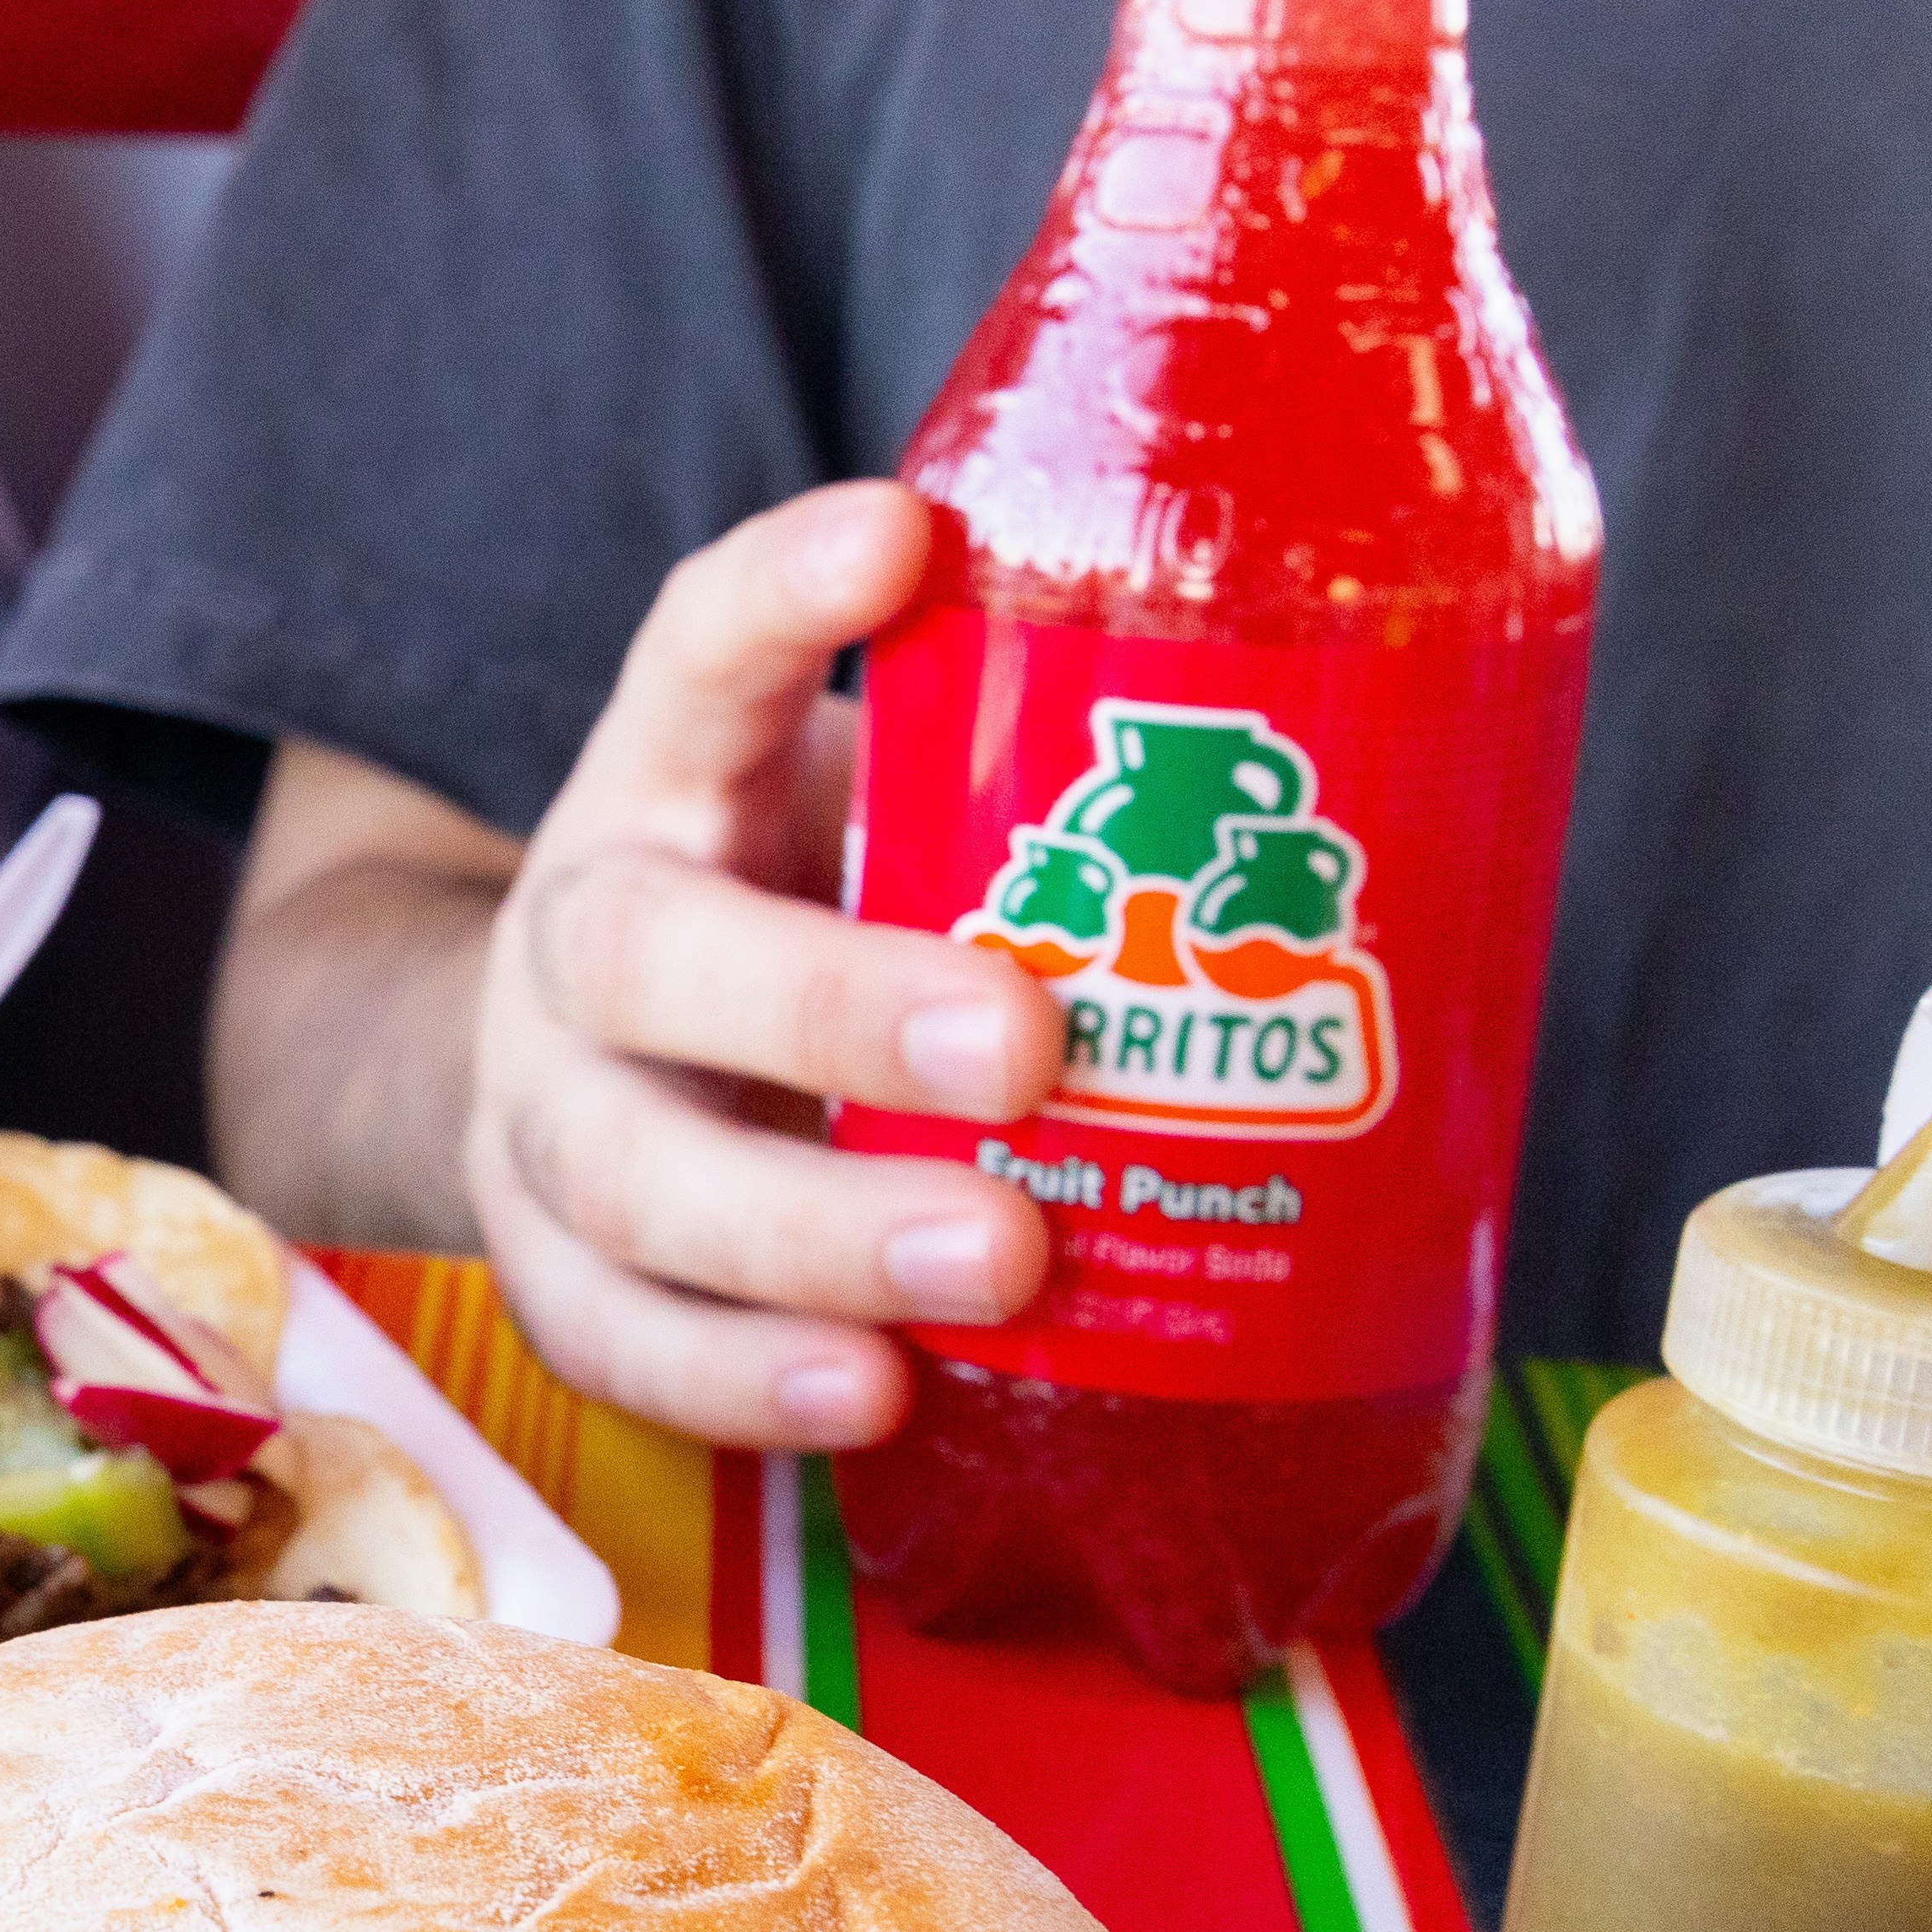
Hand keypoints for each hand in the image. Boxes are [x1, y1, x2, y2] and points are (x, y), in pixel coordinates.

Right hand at [457, 483, 1062, 1448]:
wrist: (581, 1074)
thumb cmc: (803, 924)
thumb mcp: (878, 817)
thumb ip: (1031, 795)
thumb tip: (1389, 767)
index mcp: (666, 785)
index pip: (695, 654)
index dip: (780, 599)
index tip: (898, 538)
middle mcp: (581, 936)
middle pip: (650, 957)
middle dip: (834, 1008)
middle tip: (1026, 1046)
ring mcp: (543, 1118)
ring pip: (631, 1176)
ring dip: (811, 1231)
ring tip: (996, 1266)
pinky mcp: (552, 1276)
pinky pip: (619, 1342)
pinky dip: (742, 1379)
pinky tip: (877, 1394)